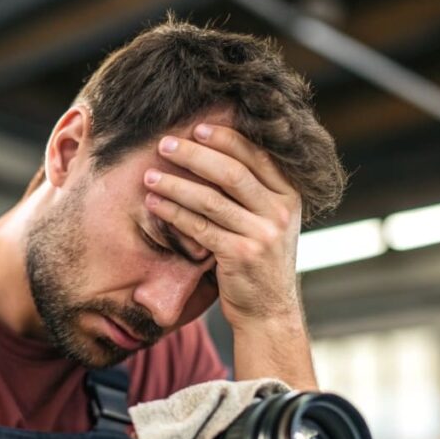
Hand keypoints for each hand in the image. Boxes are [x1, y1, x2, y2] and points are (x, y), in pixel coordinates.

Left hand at [142, 124, 302, 328]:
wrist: (269, 311)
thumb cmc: (260, 261)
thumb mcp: (270, 221)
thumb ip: (255, 191)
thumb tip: (217, 149)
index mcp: (289, 195)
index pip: (256, 155)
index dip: (225, 138)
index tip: (196, 128)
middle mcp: (280, 211)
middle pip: (231, 172)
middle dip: (194, 155)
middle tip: (165, 145)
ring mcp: (262, 234)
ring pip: (211, 200)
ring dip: (176, 185)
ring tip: (150, 176)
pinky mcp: (240, 255)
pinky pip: (200, 228)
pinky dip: (174, 214)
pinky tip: (155, 205)